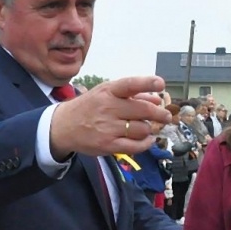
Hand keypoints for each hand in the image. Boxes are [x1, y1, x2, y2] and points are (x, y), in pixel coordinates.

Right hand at [48, 76, 172, 158]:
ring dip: (149, 129)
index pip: (130, 84)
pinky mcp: (108, 145)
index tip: (161, 83)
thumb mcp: (106, 93)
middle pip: (143, 110)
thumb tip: (157, 99)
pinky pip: (135, 146)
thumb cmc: (90, 107)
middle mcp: (108, 108)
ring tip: (148, 128)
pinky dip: (146, 143)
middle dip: (160, 114)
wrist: (64, 126)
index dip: (147, 83)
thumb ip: (133, 95)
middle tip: (166, 116)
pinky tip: (148, 140)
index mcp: (107, 91)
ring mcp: (108, 128)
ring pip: (142, 129)